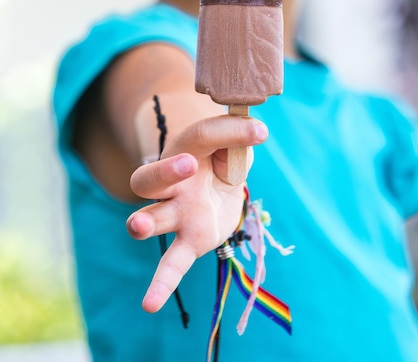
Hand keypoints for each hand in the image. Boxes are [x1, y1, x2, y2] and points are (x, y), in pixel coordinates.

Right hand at [126, 113, 267, 312]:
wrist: (213, 182)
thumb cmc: (222, 156)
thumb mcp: (234, 143)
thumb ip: (239, 138)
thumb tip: (258, 132)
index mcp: (187, 149)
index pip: (202, 136)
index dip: (230, 132)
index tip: (260, 132)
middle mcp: (173, 182)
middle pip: (153, 176)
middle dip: (165, 171)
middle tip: (185, 165)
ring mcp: (176, 213)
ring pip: (153, 216)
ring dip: (145, 222)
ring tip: (140, 227)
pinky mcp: (188, 241)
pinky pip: (171, 264)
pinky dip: (161, 283)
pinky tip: (150, 305)